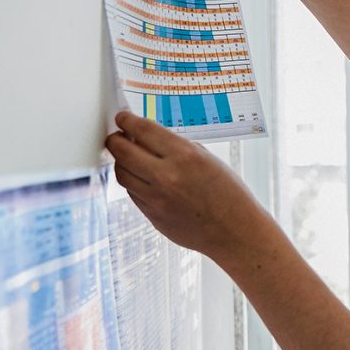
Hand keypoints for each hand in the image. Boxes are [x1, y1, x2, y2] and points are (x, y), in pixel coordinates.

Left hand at [103, 111, 284, 260]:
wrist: (235, 231)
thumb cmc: (228, 194)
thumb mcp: (207, 159)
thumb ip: (176, 148)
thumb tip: (148, 138)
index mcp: (184, 156)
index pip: (143, 130)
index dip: (127, 121)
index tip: (122, 118)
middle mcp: (167, 177)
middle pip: (122, 152)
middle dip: (115, 140)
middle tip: (116, 136)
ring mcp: (157, 199)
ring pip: (122, 174)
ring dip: (121, 162)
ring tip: (127, 157)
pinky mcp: (152, 216)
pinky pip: (132, 193)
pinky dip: (133, 181)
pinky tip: (141, 177)